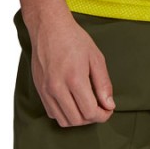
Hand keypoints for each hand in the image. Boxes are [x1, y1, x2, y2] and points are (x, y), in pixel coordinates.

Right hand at [28, 13, 115, 127]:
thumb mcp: (96, 58)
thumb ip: (103, 84)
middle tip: (101, 108)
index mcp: (74, 79)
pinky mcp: (39, 90)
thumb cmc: (74, 39)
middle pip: (77, 120)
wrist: (49, 28)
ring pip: (63, 120)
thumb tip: (109, 105)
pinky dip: (64, 114)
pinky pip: (52, 113)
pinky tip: (73, 102)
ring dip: (78, 119)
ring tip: (87, 106)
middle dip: (92, 118)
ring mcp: (46, 90)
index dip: (103, 115)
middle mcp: (57, 88)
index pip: (90, 112)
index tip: (108, 110)